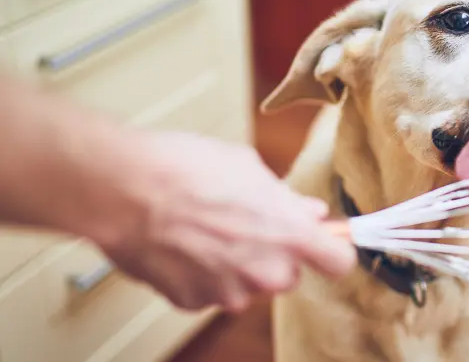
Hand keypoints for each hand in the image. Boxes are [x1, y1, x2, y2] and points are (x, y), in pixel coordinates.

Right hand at [96, 132, 355, 312]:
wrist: (126, 189)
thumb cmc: (187, 169)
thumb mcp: (250, 168)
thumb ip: (287, 199)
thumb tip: (310, 211)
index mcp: (290, 236)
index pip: (340, 262)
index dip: (331, 250)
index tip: (322, 243)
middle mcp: (267, 273)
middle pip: (288, 272)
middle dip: (273, 252)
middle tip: (244, 222)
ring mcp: (230, 293)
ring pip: (247, 283)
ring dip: (235, 263)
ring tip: (205, 228)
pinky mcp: (193, 303)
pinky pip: (211, 290)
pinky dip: (202, 273)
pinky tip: (183, 243)